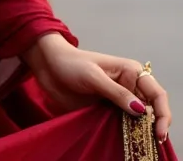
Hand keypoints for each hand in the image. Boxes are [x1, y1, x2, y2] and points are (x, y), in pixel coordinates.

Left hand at [23, 34, 171, 143]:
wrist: (49, 67)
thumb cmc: (71, 64)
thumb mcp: (94, 76)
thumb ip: (116, 92)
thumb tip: (140, 109)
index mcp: (130, 72)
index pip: (156, 93)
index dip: (162, 113)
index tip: (159, 131)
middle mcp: (128, 87)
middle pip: (151, 110)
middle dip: (155, 126)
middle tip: (152, 144)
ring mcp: (118, 101)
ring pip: (138, 120)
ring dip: (141, 133)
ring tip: (142, 147)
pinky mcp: (107, 112)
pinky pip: (122, 125)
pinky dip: (127, 135)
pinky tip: (128, 144)